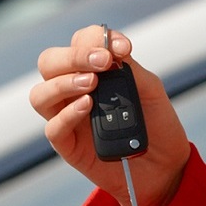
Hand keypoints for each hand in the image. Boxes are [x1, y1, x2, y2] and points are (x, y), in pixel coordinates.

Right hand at [30, 24, 190, 205]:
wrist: (165, 166)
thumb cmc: (156, 124)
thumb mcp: (150, 90)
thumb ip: (130, 69)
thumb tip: (111, 50)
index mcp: (92, 70)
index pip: (79, 42)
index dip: (95, 38)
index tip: (122, 48)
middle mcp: (73, 89)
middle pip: (49, 63)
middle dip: (73, 56)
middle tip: (102, 62)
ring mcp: (67, 117)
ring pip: (40, 94)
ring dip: (63, 82)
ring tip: (91, 83)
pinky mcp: (68, 146)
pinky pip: (53, 127)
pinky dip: (68, 114)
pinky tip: (88, 106)